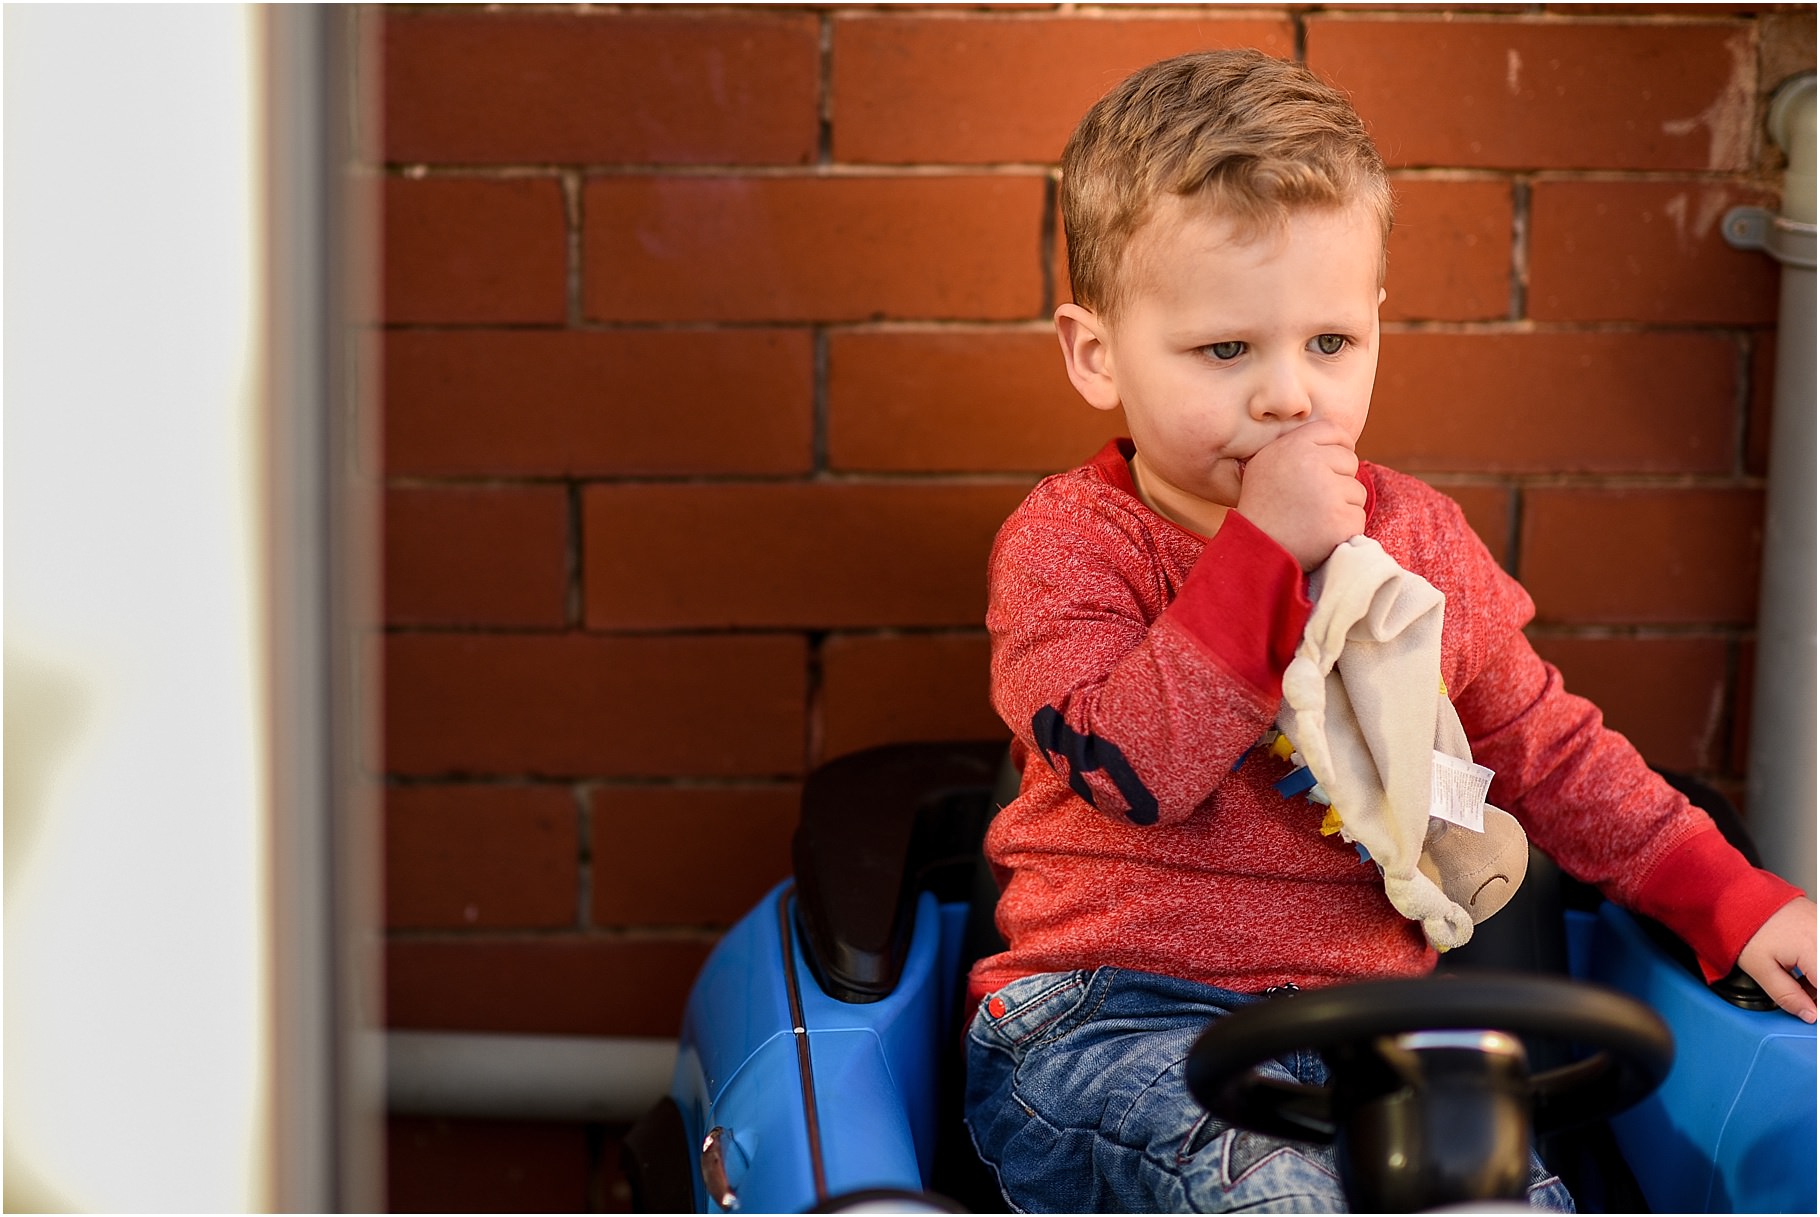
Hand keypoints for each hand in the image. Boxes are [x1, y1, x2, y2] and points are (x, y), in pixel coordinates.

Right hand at [1236, 420, 1366, 570]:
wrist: (1255, 551)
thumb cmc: (1261, 509)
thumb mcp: (1265, 465)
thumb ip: (1294, 447)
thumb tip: (1330, 440)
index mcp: (1293, 446)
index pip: (1332, 429)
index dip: (1338, 444)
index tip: (1334, 462)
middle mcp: (1311, 463)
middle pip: (1349, 460)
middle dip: (1339, 479)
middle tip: (1313, 500)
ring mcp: (1329, 492)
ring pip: (1357, 491)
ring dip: (1343, 505)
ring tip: (1313, 518)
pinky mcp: (1341, 520)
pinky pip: (1357, 518)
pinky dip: (1344, 528)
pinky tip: (1321, 534)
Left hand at [1737, 897, 1815, 1021]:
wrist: (1735, 895)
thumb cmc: (1743, 926)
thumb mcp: (1760, 969)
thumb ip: (1787, 995)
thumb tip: (1809, 1014)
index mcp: (1814, 950)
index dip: (1818, 1004)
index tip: (1811, 1013)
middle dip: (1816, 992)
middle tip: (1799, 997)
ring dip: (1816, 978)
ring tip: (1793, 978)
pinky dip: (1814, 963)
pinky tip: (1798, 965)